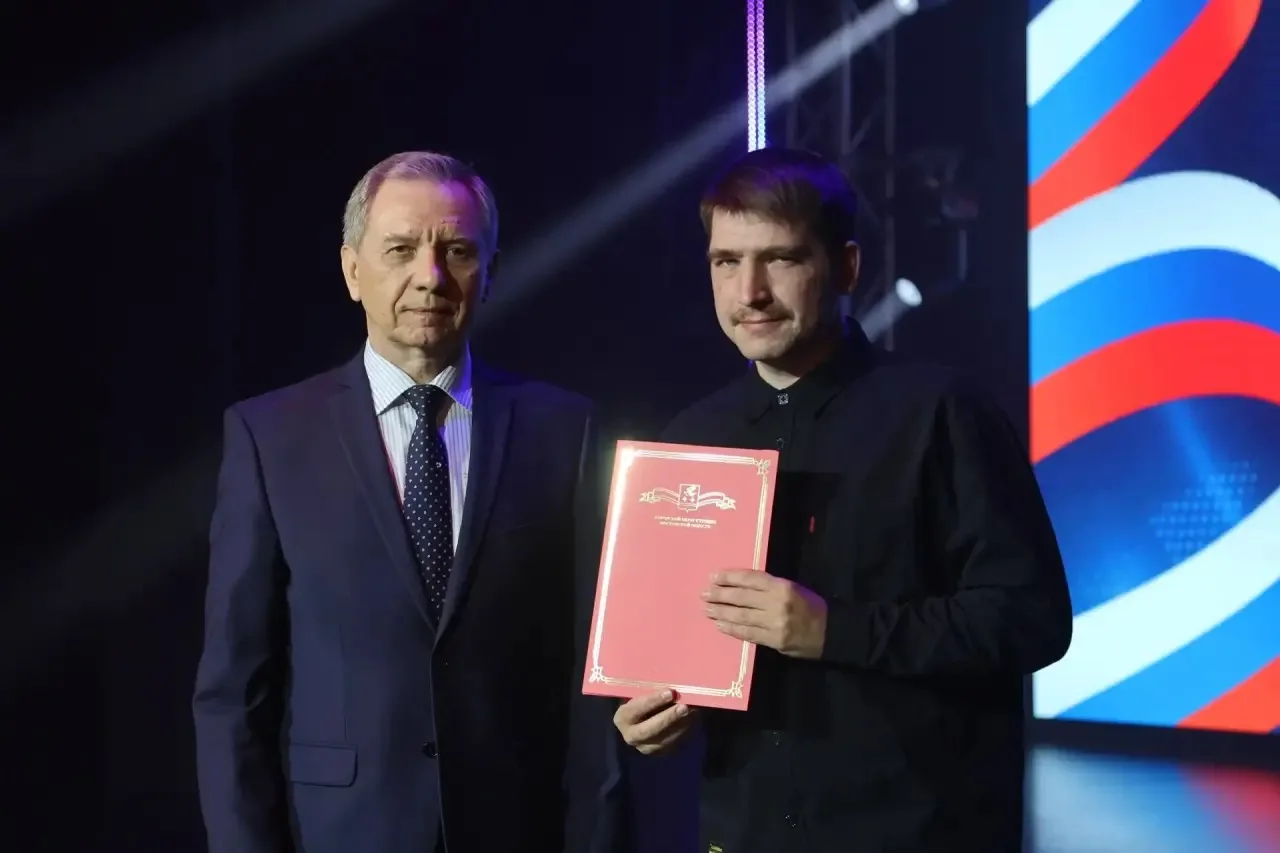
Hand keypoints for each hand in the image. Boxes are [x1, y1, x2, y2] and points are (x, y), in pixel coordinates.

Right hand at [613, 690, 695, 755]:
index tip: (670, 692)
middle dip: (668, 718)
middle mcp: (631, 736)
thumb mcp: (641, 692)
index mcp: (623, 718)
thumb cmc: (644, 698)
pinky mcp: (662, 752)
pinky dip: (686, 729)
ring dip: (681, 724)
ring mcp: (646, 747)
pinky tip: (693, 717)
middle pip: (648, 730)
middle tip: (684, 706)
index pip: (635, 710)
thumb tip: (670, 682)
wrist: (645, 718)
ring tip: (693, 710)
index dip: (652, 701)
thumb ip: (651, 689)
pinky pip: (675, 743)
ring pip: (664, 739)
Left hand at [702, 570, 827, 658]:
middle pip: (741, 597)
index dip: (729, 577)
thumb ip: (769, 588)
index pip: (750, 579)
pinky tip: (720, 625)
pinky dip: (732, 629)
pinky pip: (748, 633)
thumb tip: (739, 587)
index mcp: (782, 586)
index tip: (713, 577)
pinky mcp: (773, 641)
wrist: (831, 632)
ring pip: (741, 616)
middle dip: (720, 595)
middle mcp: (776, 603)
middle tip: (704, 594)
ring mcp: (774, 623)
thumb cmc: (811, 606)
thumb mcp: (794, 589)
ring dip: (721, 612)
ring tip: (707, 610)